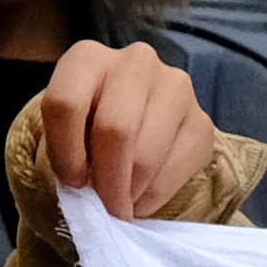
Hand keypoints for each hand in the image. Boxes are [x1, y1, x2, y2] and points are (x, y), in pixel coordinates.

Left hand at [35, 42, 222, 223]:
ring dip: (130, 192)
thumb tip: (85, 193)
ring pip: (147, 153)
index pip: (65, 104)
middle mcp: (136, 62)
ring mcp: (176, 87)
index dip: (64, 153)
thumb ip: (65, 154)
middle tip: (103, 209)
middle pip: (115, 130)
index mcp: (87, 58)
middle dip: (106, 181)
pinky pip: (177, 167)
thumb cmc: (86, 127)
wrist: (136, 119)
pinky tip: (141, 199)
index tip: (71, 182)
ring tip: (121, 204)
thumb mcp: (63, 130)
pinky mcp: (203, 119)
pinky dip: (155, 195)